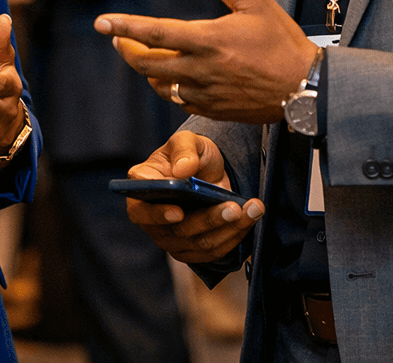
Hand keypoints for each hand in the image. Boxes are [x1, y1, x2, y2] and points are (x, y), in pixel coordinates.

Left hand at [94, 0, 316, 123]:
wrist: (306, 90)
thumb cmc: (283, 42)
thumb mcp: (257, 4)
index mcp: (207, 40)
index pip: (154, 33)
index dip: (124, 27)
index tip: (101, 23)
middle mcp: (200, 70)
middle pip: (146, 63)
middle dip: (127, 48)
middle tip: (119, 37)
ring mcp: (204, 94)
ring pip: (159, 84)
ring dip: (147, 68)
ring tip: (145, 53)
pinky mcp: (213, 110)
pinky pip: (178, 100)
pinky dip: (168, 86)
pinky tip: (173, 76)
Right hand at [123, 131, 263, 263]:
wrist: (207, 173)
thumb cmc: (191, 155)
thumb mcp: (189, 140)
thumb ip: (184, 149)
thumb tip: (183, 170)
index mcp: (142, 186)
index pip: (141, 208)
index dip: (158, 213)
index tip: (178, 212)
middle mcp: (150, 217)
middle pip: (177, 229)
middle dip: (208, 219)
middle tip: (233, 207)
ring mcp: (169, 238)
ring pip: (199, 243)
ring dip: (228, 228)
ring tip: (251, 209)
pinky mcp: (190, 250)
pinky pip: (213, 252)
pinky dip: (234, 236)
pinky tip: (250, 217)